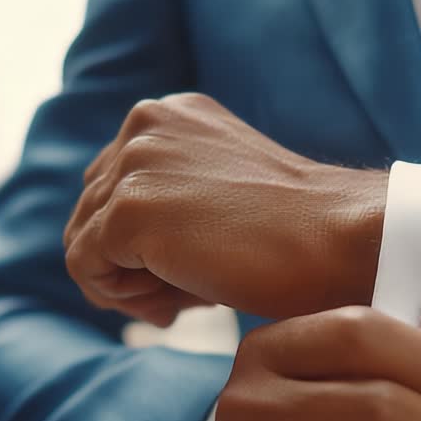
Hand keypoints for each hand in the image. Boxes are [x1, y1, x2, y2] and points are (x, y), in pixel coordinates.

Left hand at [63, 93, 386, 325]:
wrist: (337, 239)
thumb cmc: (293, 234)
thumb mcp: (218, 196)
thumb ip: (164, 203)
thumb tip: (102, 266)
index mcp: (168, 114)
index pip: (110, 183)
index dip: (135, 241)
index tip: (182, 271)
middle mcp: (144, 124)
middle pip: (90, 211)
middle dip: (126, 264)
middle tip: (178, 299)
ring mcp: (134, 164)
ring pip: (82, 240)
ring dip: (124, 284)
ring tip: (176, 305)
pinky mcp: (130, 211)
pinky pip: (85, 268)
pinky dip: (119, 298)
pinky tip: (173, 307)